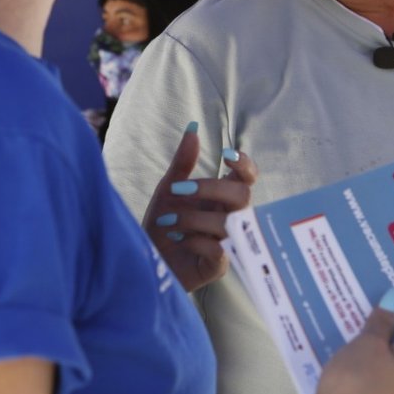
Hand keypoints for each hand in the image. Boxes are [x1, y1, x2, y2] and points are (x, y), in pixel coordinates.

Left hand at [140, 122, 255, 291]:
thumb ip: (183, 163)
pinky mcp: (219, 265)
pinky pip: (218, 249)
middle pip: (243, 195)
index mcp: (222, 196)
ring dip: (193, 218)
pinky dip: (195, 240)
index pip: (248, 177)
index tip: (227, 155)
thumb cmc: (162, 226)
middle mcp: (230, 217)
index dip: (245, 164)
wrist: (145, 262)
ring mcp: (228, 242)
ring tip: (167, 223)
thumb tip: (193, 127)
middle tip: (178, 190)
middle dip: (210, 188)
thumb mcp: (168, 190)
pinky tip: (178, 239)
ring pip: (229, 222)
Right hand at [278, 291, 393, 393]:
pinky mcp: (363, 390)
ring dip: (369, 325)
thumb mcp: (369, 346)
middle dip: (392, 307)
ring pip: (380, 346)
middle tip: (379, 277)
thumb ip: (381, 321)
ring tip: (356, 294)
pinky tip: (340, 326)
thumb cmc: (357, 386)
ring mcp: (384, 383)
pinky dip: (355, 343)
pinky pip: (363, 360)